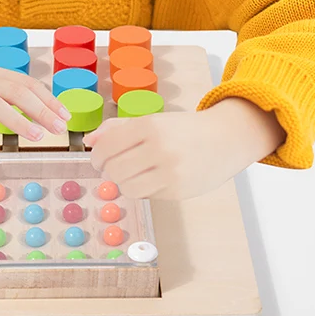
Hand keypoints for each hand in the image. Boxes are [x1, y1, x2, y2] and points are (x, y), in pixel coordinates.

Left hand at [83, 97, 284, 200]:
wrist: (225, 139)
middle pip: (114, 169)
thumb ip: (117, 128)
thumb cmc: (183, 128)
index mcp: (149, 125)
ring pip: (127, 187)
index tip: (97, 159)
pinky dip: (143, 189)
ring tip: (131, 175)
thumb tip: (89, 140)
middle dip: (108, 171)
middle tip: (112, 168)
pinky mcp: (178, 191)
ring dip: (123, 183)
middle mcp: (159, 148)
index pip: (108, 146)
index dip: (96, 156)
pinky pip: (147, 195)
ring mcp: (170, 172)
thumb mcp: (151, 120)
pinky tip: (151, 179)